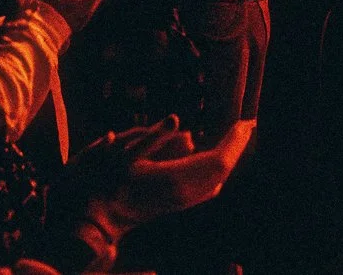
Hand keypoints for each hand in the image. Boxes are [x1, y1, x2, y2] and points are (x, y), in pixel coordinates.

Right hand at [74, 117, 245, 232]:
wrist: (96, 220)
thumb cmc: (103, 183)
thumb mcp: (123, 153)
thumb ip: (154, 137)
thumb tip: (180, 124)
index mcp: (175, 179)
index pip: (219, 160)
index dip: (234, 141)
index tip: (244, 122)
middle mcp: (184, 193)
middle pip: (221, 170)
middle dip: (236, 146)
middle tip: (246, 126)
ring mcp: (181, 202)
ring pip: (215, 180)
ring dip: (226, 158)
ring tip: (235, 137)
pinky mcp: (176, 205)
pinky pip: (206, 188)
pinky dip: (215, 170)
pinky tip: (213, 160)